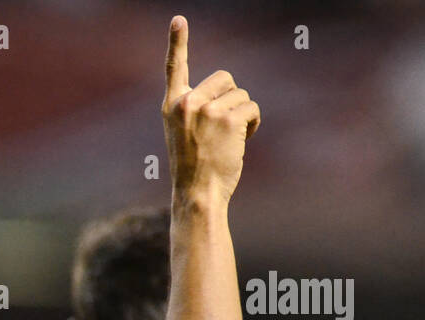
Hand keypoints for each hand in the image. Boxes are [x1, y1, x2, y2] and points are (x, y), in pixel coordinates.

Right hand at [162, 16, 260, 204]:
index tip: (178, 20)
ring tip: (228, 140)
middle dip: (231, 98)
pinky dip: (252, 124)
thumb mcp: (183, 134)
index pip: (174, 68)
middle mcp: (186, 103)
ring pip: (240, 95)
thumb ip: (195, 109)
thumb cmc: (193, 168)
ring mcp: (207, 110)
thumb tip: (229, 93)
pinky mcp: (228, 118)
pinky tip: (240, 142)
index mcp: (171, 106)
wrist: (198, 194)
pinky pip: (251, 108)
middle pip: (224, 78)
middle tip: (222, 127)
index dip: (177, 42)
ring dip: (242, 115)